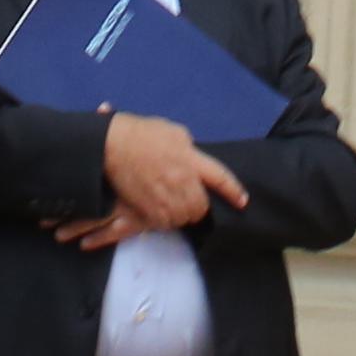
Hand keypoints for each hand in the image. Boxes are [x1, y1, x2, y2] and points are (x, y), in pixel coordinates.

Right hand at [84, 112, 244, 244]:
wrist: (112, 145)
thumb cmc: (142, 133)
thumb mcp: (173, 132)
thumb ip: (189, 148)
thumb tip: (194, 157)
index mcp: (191, 160)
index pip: (220, 178)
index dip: (233, 192)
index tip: (243, 202)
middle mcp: (182, 181)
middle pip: (201, 207)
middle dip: (198, 206)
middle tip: (187, 199)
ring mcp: (166, 197)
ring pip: (184, 218)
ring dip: (181, 214)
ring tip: (170, 202)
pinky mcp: (149, 209)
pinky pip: (165, 223)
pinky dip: (164, 219)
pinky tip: (157, 208)